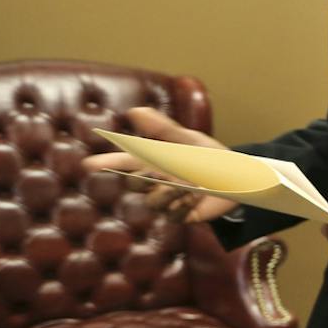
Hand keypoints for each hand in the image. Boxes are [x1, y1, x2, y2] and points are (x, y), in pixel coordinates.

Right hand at [80, 105, 240, 224]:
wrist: (239, 178)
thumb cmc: (210, 156)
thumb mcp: (189, 140)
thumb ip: (164, 129)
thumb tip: (135, 111)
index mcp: (155, 161)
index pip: (125, 162)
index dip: (106, 163)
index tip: (88, 164)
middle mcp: (157, 181)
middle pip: (132, 184)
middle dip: (143, 178)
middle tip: (159, 172)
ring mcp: (168, 200)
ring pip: (152, 202)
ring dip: (169, 193)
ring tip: (189, 186)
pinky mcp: (181, 215)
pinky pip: (173, 216)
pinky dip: (184, 206)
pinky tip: (196, 198)